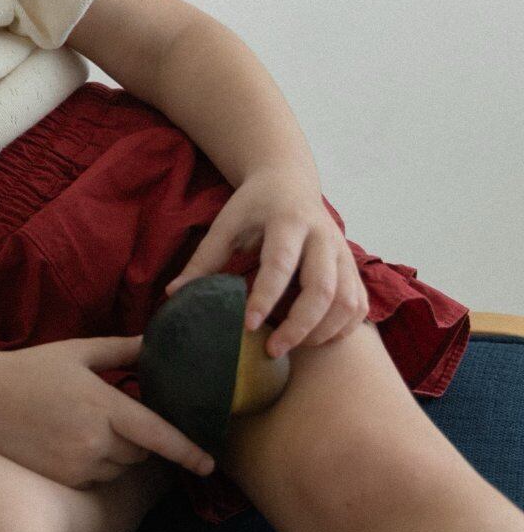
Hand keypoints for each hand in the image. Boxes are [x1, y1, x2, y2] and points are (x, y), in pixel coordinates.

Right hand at [0, 335, 217, 488]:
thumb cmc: (26, 371)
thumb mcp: (75, 352)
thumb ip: (120, 349)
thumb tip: (153, 342)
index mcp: (102, 405)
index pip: (157, 434)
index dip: (187, 450)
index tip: (210, 463)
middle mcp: (93, 440)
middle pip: (141, 453)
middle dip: (141, 438)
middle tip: (115, 415)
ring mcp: (76, 464)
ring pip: (119, 468)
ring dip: (118, 453)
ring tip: (86, 425)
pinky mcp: (62, 480)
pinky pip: (96, 479)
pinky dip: (95, 464)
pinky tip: (69, 441)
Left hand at [163, 165, 369, 358]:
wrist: (290, 180)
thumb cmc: (254, 206)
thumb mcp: (226, 223)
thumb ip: (204, 259)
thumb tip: (173, 294)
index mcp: (287, 221)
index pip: (280, 263)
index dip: (266, 297)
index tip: (249, 326)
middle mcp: (322, 236)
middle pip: (322, 288)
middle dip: (299, 325)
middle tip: (273, 351)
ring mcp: (343, 252)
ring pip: (347, 300)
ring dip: (323, 331)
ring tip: (294, 347)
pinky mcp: (353, 266)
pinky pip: (358, 304)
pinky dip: (343, 328)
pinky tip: (316, 339)